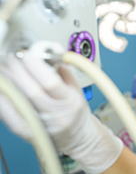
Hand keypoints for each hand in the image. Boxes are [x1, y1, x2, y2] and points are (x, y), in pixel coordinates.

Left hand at [0, 54, 122, 172]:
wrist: (78, 137)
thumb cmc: (76, 112)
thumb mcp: (77, 89)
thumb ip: (65, 69)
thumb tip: (53, 48)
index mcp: (70, 101)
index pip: (51, 83)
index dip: (36, 67)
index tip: (27, 54)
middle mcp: (56, 114)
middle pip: (32, 91)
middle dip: (18, 71)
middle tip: (11, 58)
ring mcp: (42, 124)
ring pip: (19, 102)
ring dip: (8, 82)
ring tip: (4, 69)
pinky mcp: (29, 132)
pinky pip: (10, 117)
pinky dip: (3, 101)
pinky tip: (2, 89)